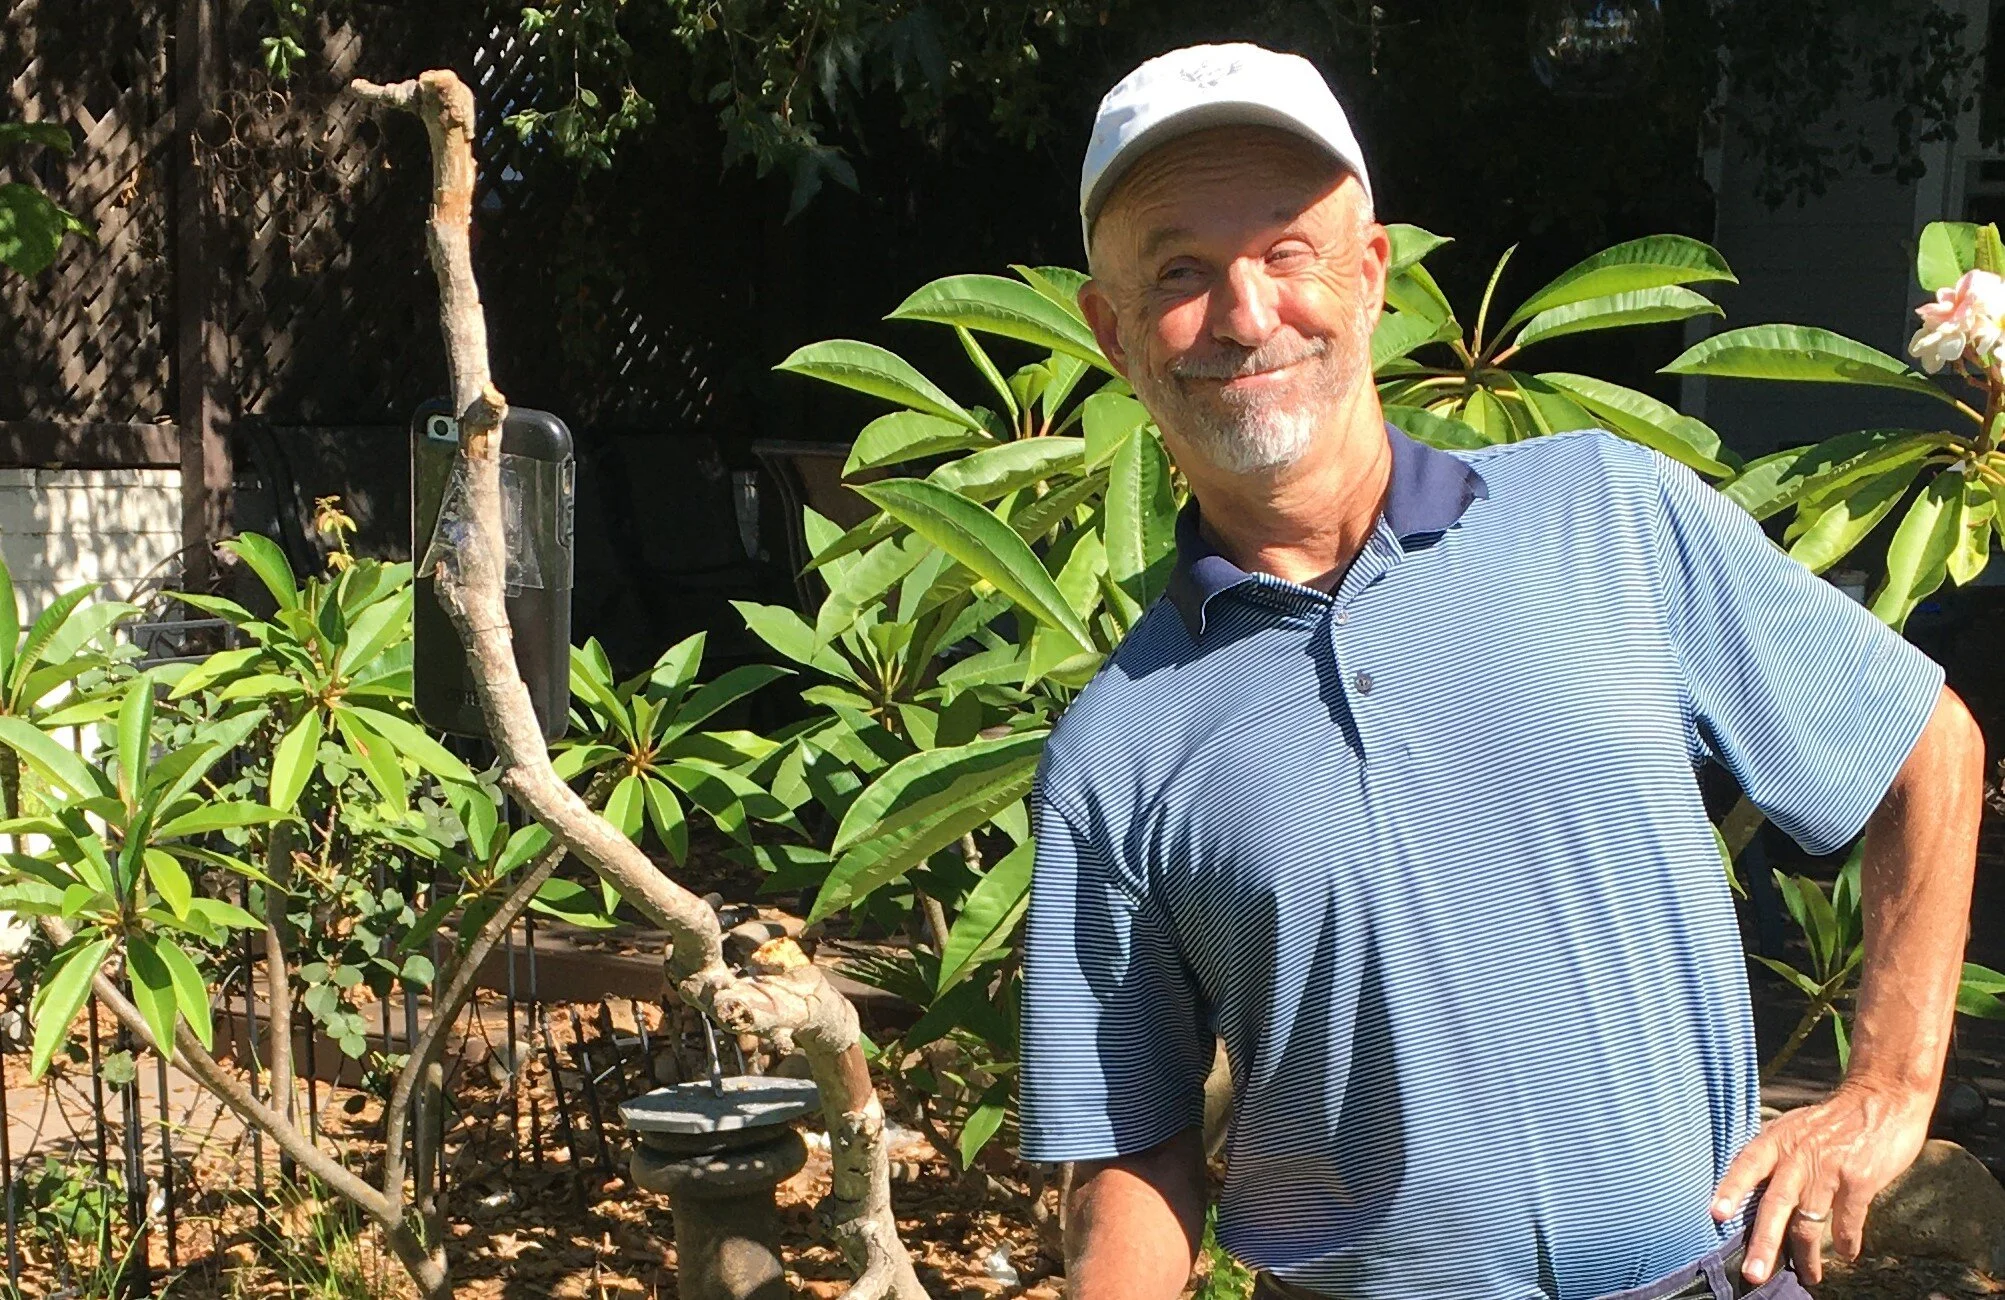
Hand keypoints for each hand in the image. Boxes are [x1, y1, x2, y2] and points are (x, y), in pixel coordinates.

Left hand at [1709, 1080, 1932, 1285]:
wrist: (1881, 1099)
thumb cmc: (1832, 1120)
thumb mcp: (1793, 1127)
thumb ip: (1773, 1155)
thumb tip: (1747, 1189)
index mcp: (1777, 1140)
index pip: (1746, 1166)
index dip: (1730, 1190)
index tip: (1715, 1215)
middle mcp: (1799, 1155)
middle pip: (1775, 1204)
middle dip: (1764, 1243)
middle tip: (1753, 1273)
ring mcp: (1829, 1168)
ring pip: (1809, 1222)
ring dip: (1806, 1256)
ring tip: (1807, 1277)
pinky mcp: (1860, 1180)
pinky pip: (1848, 1221)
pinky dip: (1847, 1242)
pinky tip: (1847, 1254)